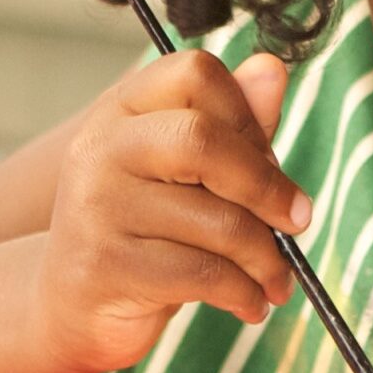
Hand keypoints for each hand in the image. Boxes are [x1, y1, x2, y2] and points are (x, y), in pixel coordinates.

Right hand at [37, 49, 310, 372]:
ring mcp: (96, 207)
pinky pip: (202, 273)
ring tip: (277, 278)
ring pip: (216, 220)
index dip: (248, 115)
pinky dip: (244, 292)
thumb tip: (274, 67)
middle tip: (298, 221)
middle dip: (267, 187)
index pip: (197, 73)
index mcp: (124, 109)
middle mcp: (100, 148)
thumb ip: (238, 120)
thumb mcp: (194, 168)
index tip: (269, 158)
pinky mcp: (104, 267)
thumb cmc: (154, 225)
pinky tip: (251, 302)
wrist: (74, 305)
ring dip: (267, 257)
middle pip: (204, 140)